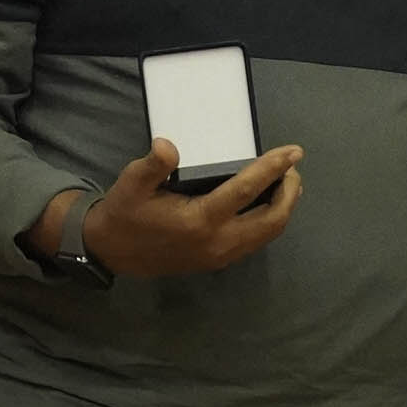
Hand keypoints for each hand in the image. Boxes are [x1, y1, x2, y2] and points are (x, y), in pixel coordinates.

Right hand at [25, 139, 302, 280]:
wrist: (113, 252)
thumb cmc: (125, 213)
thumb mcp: (131, 184)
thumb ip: (153, 165)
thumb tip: (168, 145)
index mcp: (200, 220)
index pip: (247, 190)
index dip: (273, 169)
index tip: (294, 152)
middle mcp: (218, 241)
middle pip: (271, 218)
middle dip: (289, 191)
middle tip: (291, 167)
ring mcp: (221, 255)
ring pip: (268, 233)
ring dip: (284, 208)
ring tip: (287, 183)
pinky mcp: (219, 260)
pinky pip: (257, 241)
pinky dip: (270, 221)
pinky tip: (269, 204)